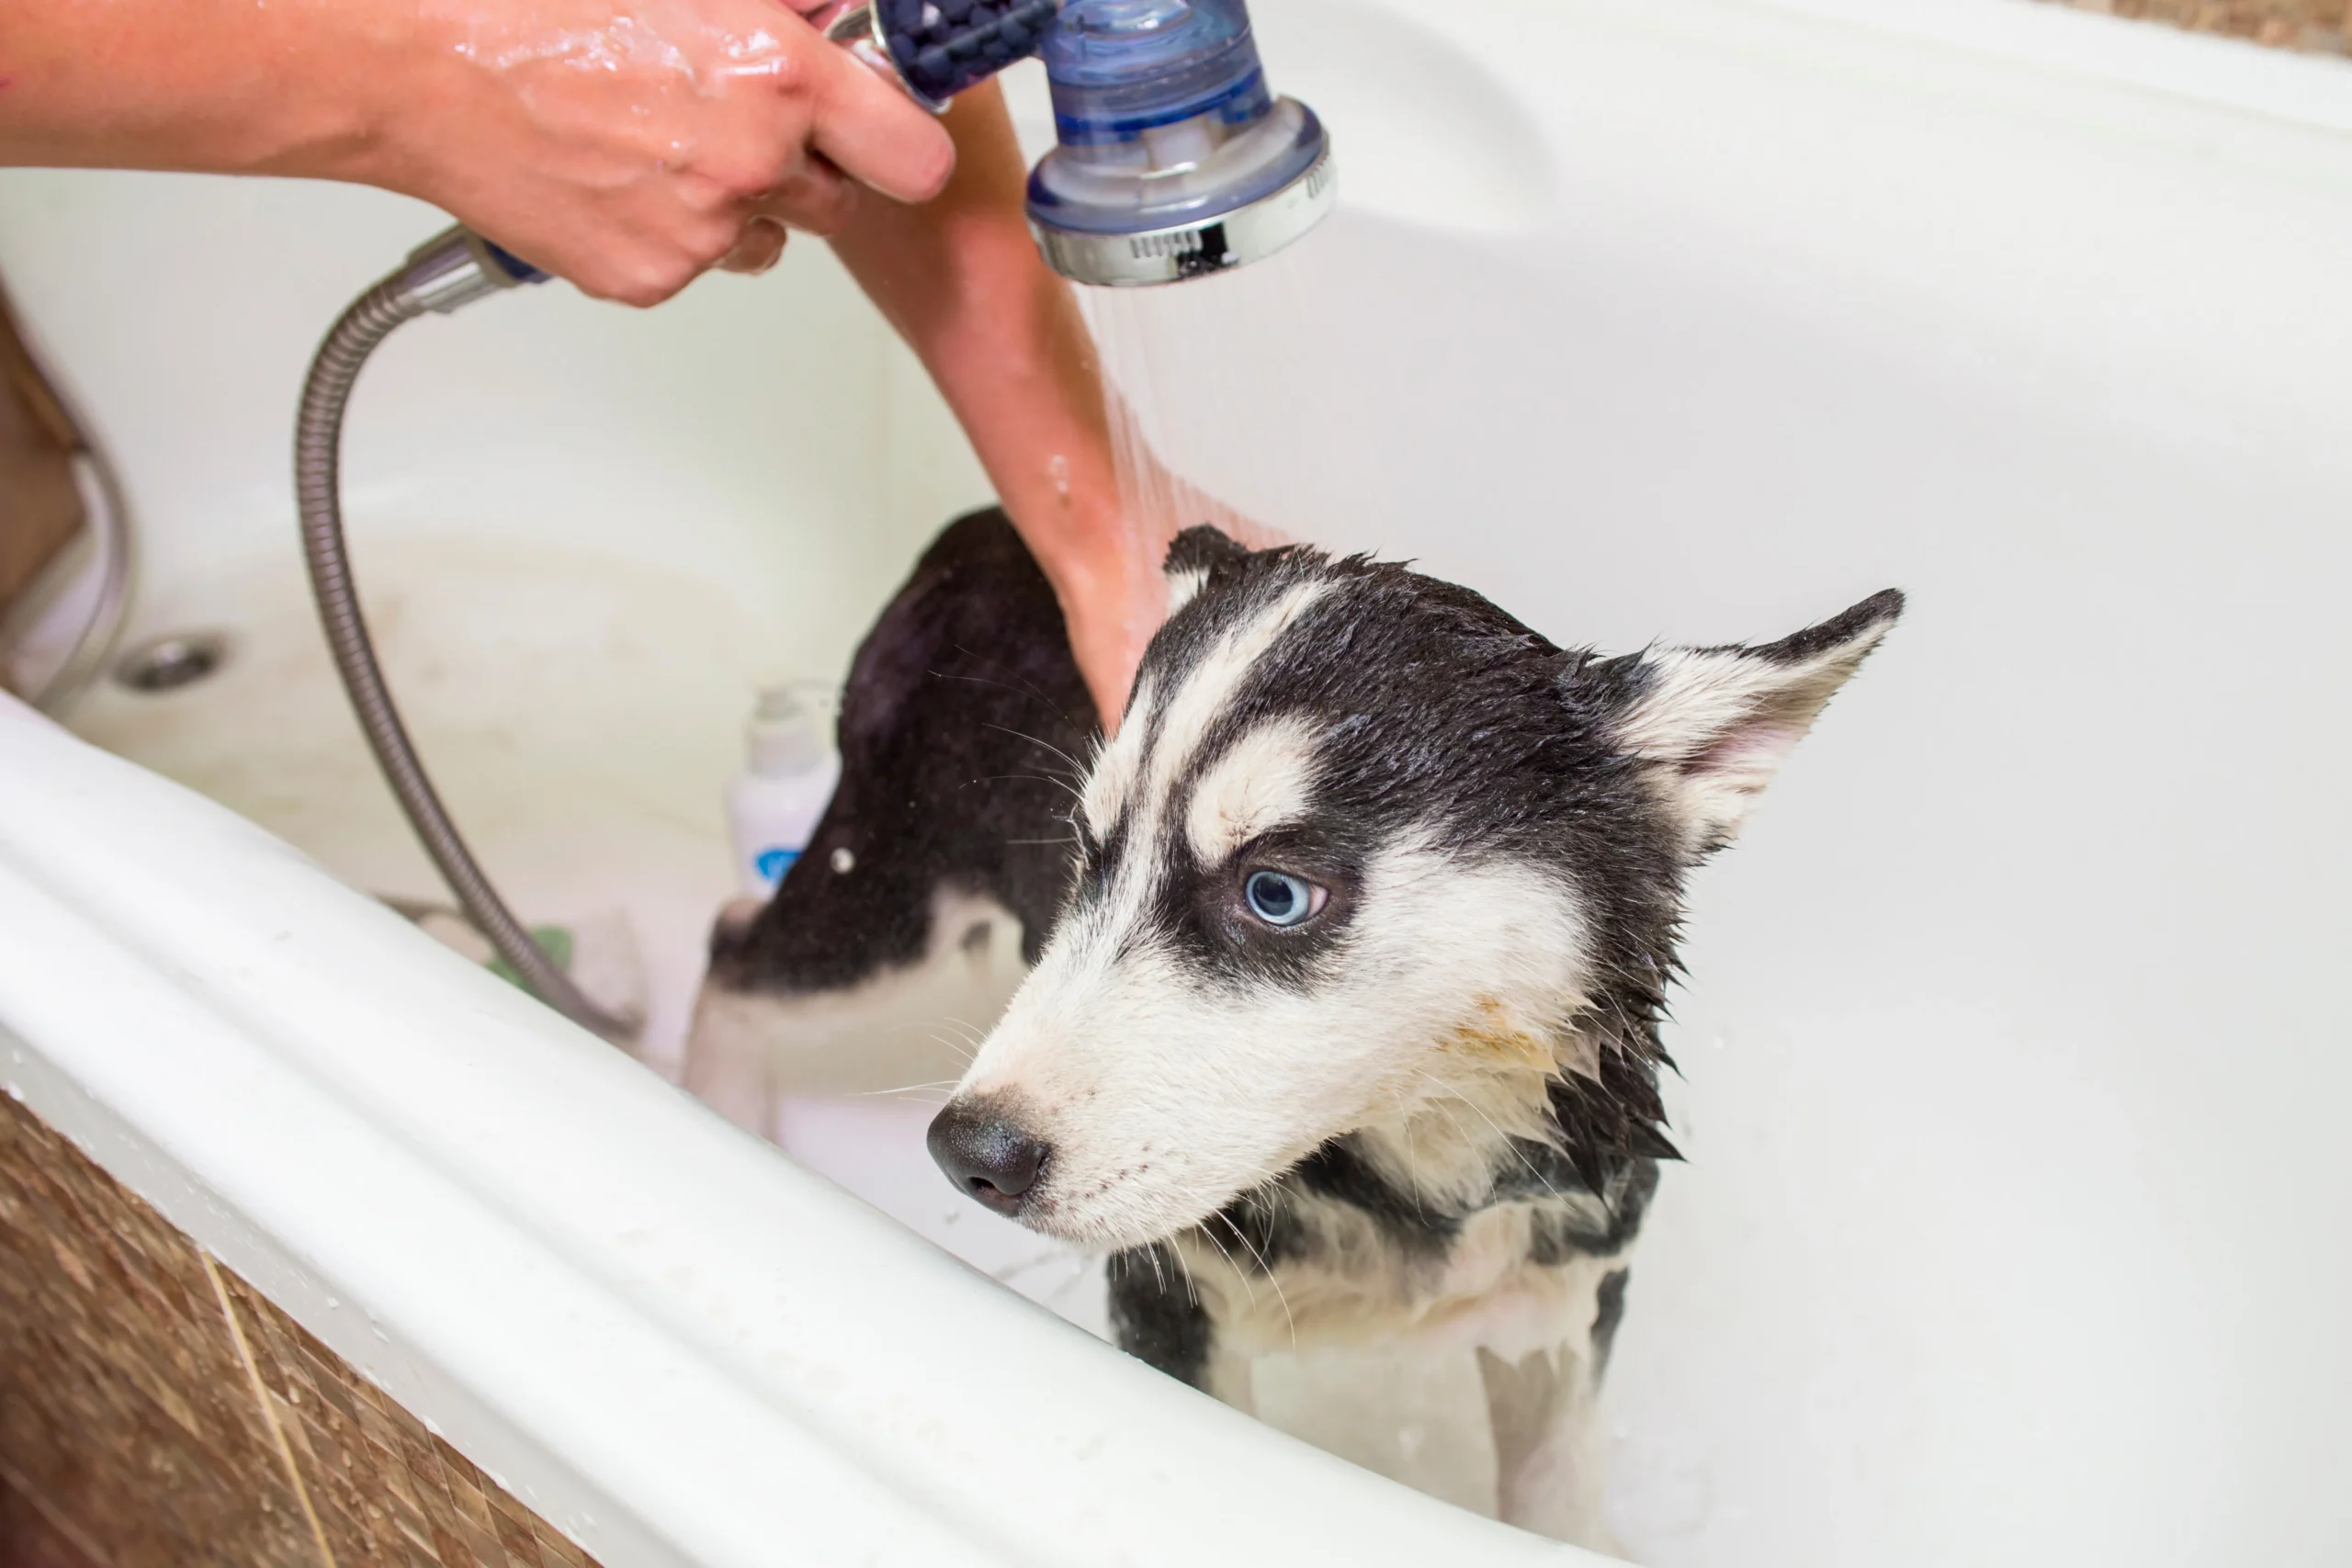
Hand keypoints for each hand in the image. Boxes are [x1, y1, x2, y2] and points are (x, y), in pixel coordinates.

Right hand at [381, 0, 955, 302]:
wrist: (418, 65)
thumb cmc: (532, 6)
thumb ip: (783, 4)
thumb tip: (837, 14)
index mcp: (777, 75)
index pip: (914, 155)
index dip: (899, 144)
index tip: (881, 133)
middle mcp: (751, 162)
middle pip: (841, 202)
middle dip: (808, 166)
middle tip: (737, 116)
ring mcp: (700, 232)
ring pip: (768, 236)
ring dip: (739, 200)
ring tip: (659, 137)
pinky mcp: (649, 278)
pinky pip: (697, 263)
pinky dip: (670, 227)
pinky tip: (618, 171)